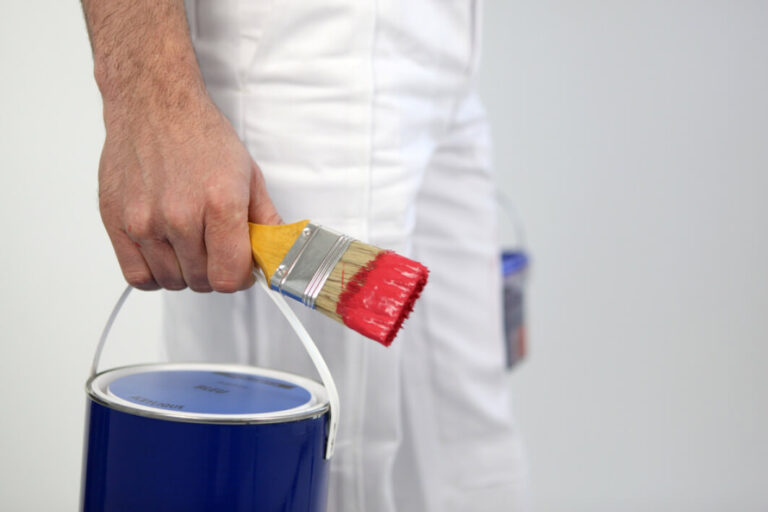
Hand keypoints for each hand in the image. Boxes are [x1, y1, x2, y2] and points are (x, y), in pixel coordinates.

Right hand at [98, 91, 280, 292]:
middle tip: (216, 249)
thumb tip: (277, 254)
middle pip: (203, 281)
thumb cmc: (199, 135)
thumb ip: (266, 221)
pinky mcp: (116, 222)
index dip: (240, 277)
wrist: (153, 105)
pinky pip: (138, 276)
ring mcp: (144, 221)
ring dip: (186, 272)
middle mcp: (180, 215)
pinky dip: (154, 274)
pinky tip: (165, 254)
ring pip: (172, 281)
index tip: (240, 267)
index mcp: (220, 203)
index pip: (230, 276)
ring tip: (190, 244)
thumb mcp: (249, 174)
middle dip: (215, 271)